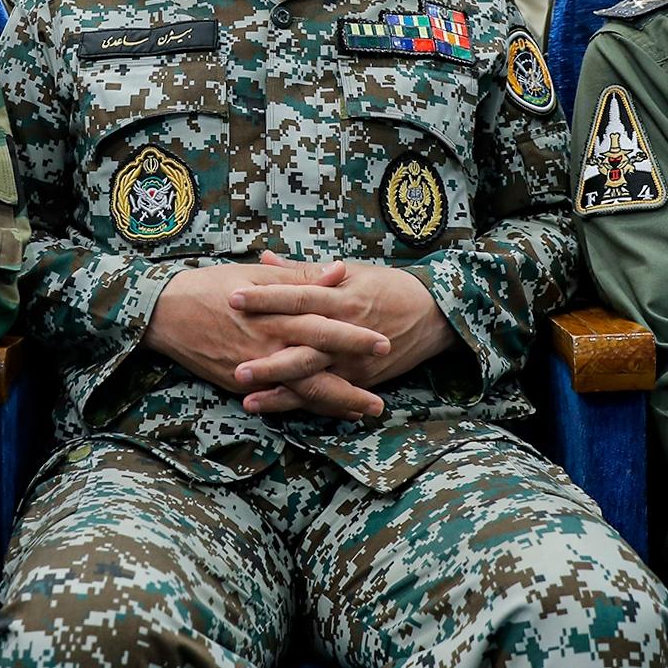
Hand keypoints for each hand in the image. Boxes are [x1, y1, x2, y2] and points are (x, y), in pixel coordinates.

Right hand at [143, 259, 390, 417]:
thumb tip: (340, 272)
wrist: (165, 312)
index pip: (322, 326)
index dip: (353, 336)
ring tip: (363, 412)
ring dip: (334, 403)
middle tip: (380, 400)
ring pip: (299, 390)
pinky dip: (302, 407)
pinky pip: (276, 399)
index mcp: (274, 312)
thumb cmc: (212, 285)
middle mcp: (266, 344)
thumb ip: (301, 277)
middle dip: (351, 384)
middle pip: (316, 367)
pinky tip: (325, 412)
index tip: (383, 342)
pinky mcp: (239, 383)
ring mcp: (252, 368)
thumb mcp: (257, 273)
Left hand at [228, 253, 454, 413]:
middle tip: (234, 366)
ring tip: (247, 398)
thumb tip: (262, 258)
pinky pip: (330, 394)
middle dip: (268, 359)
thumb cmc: (386, 286)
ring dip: (280, 392)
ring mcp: (354, 360)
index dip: (265, 299)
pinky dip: (304, 404)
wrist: (434, 313)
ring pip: (314, 378)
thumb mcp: (349, 271)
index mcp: (340, 297)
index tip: (234, 298)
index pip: (297, 297)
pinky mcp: (362, 378)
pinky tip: (277, 409)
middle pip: (302, 346)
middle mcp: (345, 331)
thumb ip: (301, 270)